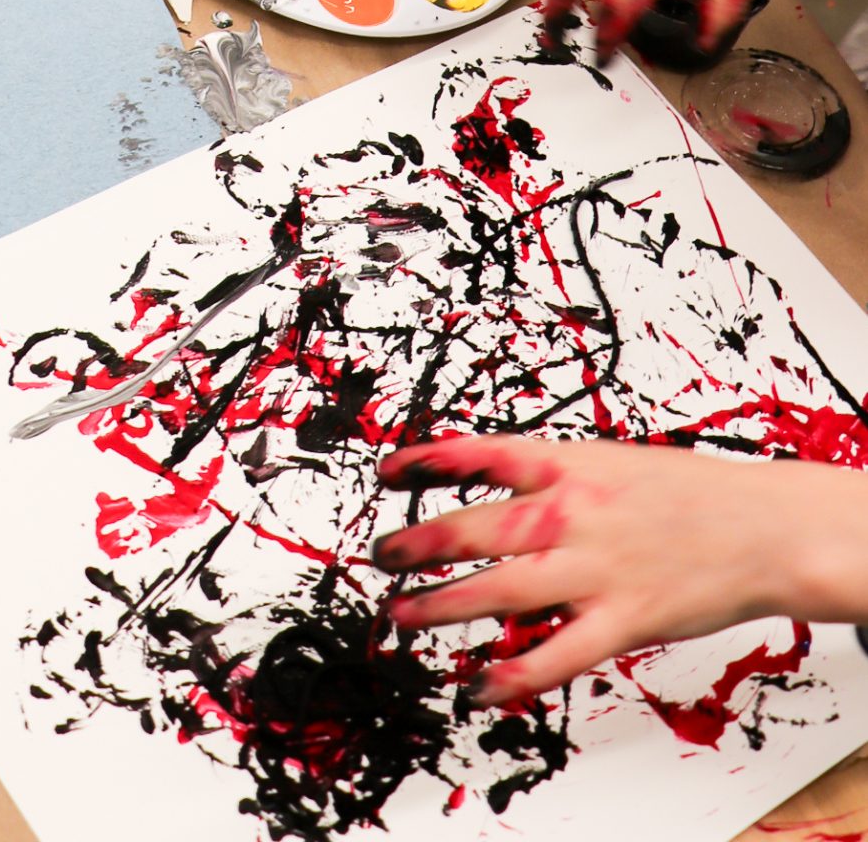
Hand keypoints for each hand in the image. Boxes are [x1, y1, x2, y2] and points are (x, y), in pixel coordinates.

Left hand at [373, 434, 867, 702]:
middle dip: (416, 543)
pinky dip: (513, 676)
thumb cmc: (686, 492)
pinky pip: (555, 655)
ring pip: (498, 590)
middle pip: (473, 527)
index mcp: (565, 464)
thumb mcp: (609, 460)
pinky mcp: (621, 621)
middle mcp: (570, 513)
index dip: (424, 462)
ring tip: (401, 616)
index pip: (477, 454)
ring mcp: (594, 569)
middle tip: (382, 555)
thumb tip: (494, 482)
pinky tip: (481, 686)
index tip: (386, 472)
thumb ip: (552, 475)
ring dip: (441, 606)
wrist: (758, 528)